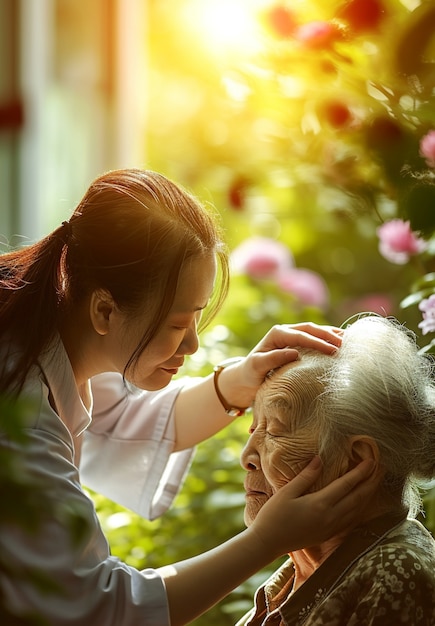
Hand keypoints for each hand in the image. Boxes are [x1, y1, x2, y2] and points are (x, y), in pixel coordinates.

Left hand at [218, 323, 341, 408]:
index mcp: (277, 334)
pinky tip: (340, 341)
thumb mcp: (257, 366)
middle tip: (345, 344)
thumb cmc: (250, 373)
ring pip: (314, 330)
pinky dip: (327, 338)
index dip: (319, 342)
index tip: (334, 350)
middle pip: (311, 329)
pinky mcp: (296, 343)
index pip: (302, 336)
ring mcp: (291, 336)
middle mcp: (285, 331)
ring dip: (330, 333)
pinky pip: (314, 337)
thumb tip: (295, 352)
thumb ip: (273, 359)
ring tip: (349, 339)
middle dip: (328, 334)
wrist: (245, 378)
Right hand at [247, 456, 374, 557]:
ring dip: (368, 495)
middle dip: (371, 483)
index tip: (372, 461)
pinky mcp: (328, 534)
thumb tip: (320, 460)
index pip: (346, 485)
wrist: (267, 543)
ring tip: (375, 482)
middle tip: (381, 469)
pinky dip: (360, 508)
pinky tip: (361, 502)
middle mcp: (330, 517)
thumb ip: (306, 476)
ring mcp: (330, 527)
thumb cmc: (273, 515)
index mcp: (320, 504)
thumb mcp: (287, 492)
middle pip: (358, 498)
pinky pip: (350, 519)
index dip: (360, 472)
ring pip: (357, 510)